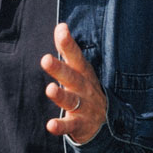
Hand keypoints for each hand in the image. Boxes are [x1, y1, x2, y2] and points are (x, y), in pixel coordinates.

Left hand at [41, 21, 106, 144]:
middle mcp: (84, 89)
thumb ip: (68, 49)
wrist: (106, 121)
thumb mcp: (80, 69)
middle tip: (45, 59)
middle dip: (60, 69)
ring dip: (61, 95)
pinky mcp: (80, 125)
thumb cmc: (86, 89)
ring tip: (49, 89)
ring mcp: (84, 107)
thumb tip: (61, 25)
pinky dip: (60, 126)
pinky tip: (50, 125)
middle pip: (72, 77)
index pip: (76, 56)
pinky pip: (69, 126)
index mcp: (84, 73)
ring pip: (71, 101)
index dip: (68, 44)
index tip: (61, 29)